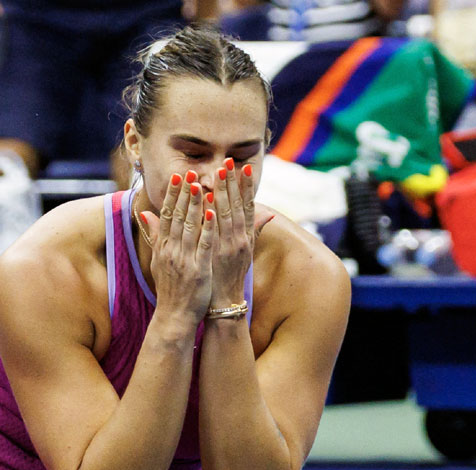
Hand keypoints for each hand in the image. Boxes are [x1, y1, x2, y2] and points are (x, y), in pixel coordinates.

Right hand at [136, 172, 216, 327]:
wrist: (174, 316)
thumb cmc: (170, 288)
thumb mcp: (158, 260)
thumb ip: (154, 236)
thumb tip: (144, 213)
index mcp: (163, 248)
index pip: (167, 216)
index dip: (173, 195)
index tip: (178, 177)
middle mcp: (172, 251)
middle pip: (177, 217)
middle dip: (184, 194)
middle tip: (190, 172)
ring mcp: (184, 260)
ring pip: (189, 227)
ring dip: (195, 205)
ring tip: (200, 184)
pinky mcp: (198, 269)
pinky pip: (203, 245)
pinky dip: (207, 229)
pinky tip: (212, 213)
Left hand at [209, 160, 274, 308]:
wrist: (222, 302)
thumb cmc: (231, 276)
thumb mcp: (246, 252)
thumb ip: (254, 231)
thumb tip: (268, 213)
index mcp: (245, 237)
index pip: (246, 206)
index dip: (245, 186)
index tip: (243, 166)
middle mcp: (238, 239)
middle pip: (235, 206)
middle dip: (232, 182)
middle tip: (228, 160)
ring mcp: (226, 247)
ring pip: (225, 215)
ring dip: (222, 192)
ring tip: (217, 172)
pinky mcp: (214, 255)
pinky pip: (213, 232)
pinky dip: (211, 217)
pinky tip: (207, 202)